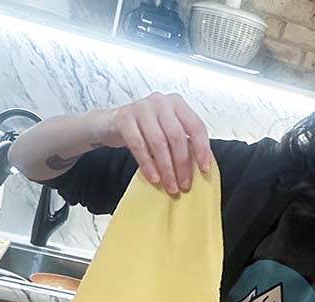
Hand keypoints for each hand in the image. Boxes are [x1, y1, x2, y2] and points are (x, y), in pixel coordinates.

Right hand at [90, 92, 211, 194]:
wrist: (110, 123)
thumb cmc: (144, 129)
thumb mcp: (166, 130)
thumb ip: (182, 142)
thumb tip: (199, 168)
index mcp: (177, 103)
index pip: (196, 126)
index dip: (202, 149)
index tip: (204, 169)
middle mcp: (161, 102)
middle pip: (177, 136)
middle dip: (182, 164)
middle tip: (184, 185)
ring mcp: (142, 108)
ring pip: (159, 142)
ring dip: (166, 168)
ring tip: (170, 186)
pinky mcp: (124, 118)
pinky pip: (139, 145)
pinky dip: (148, 165)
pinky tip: (154, 178)